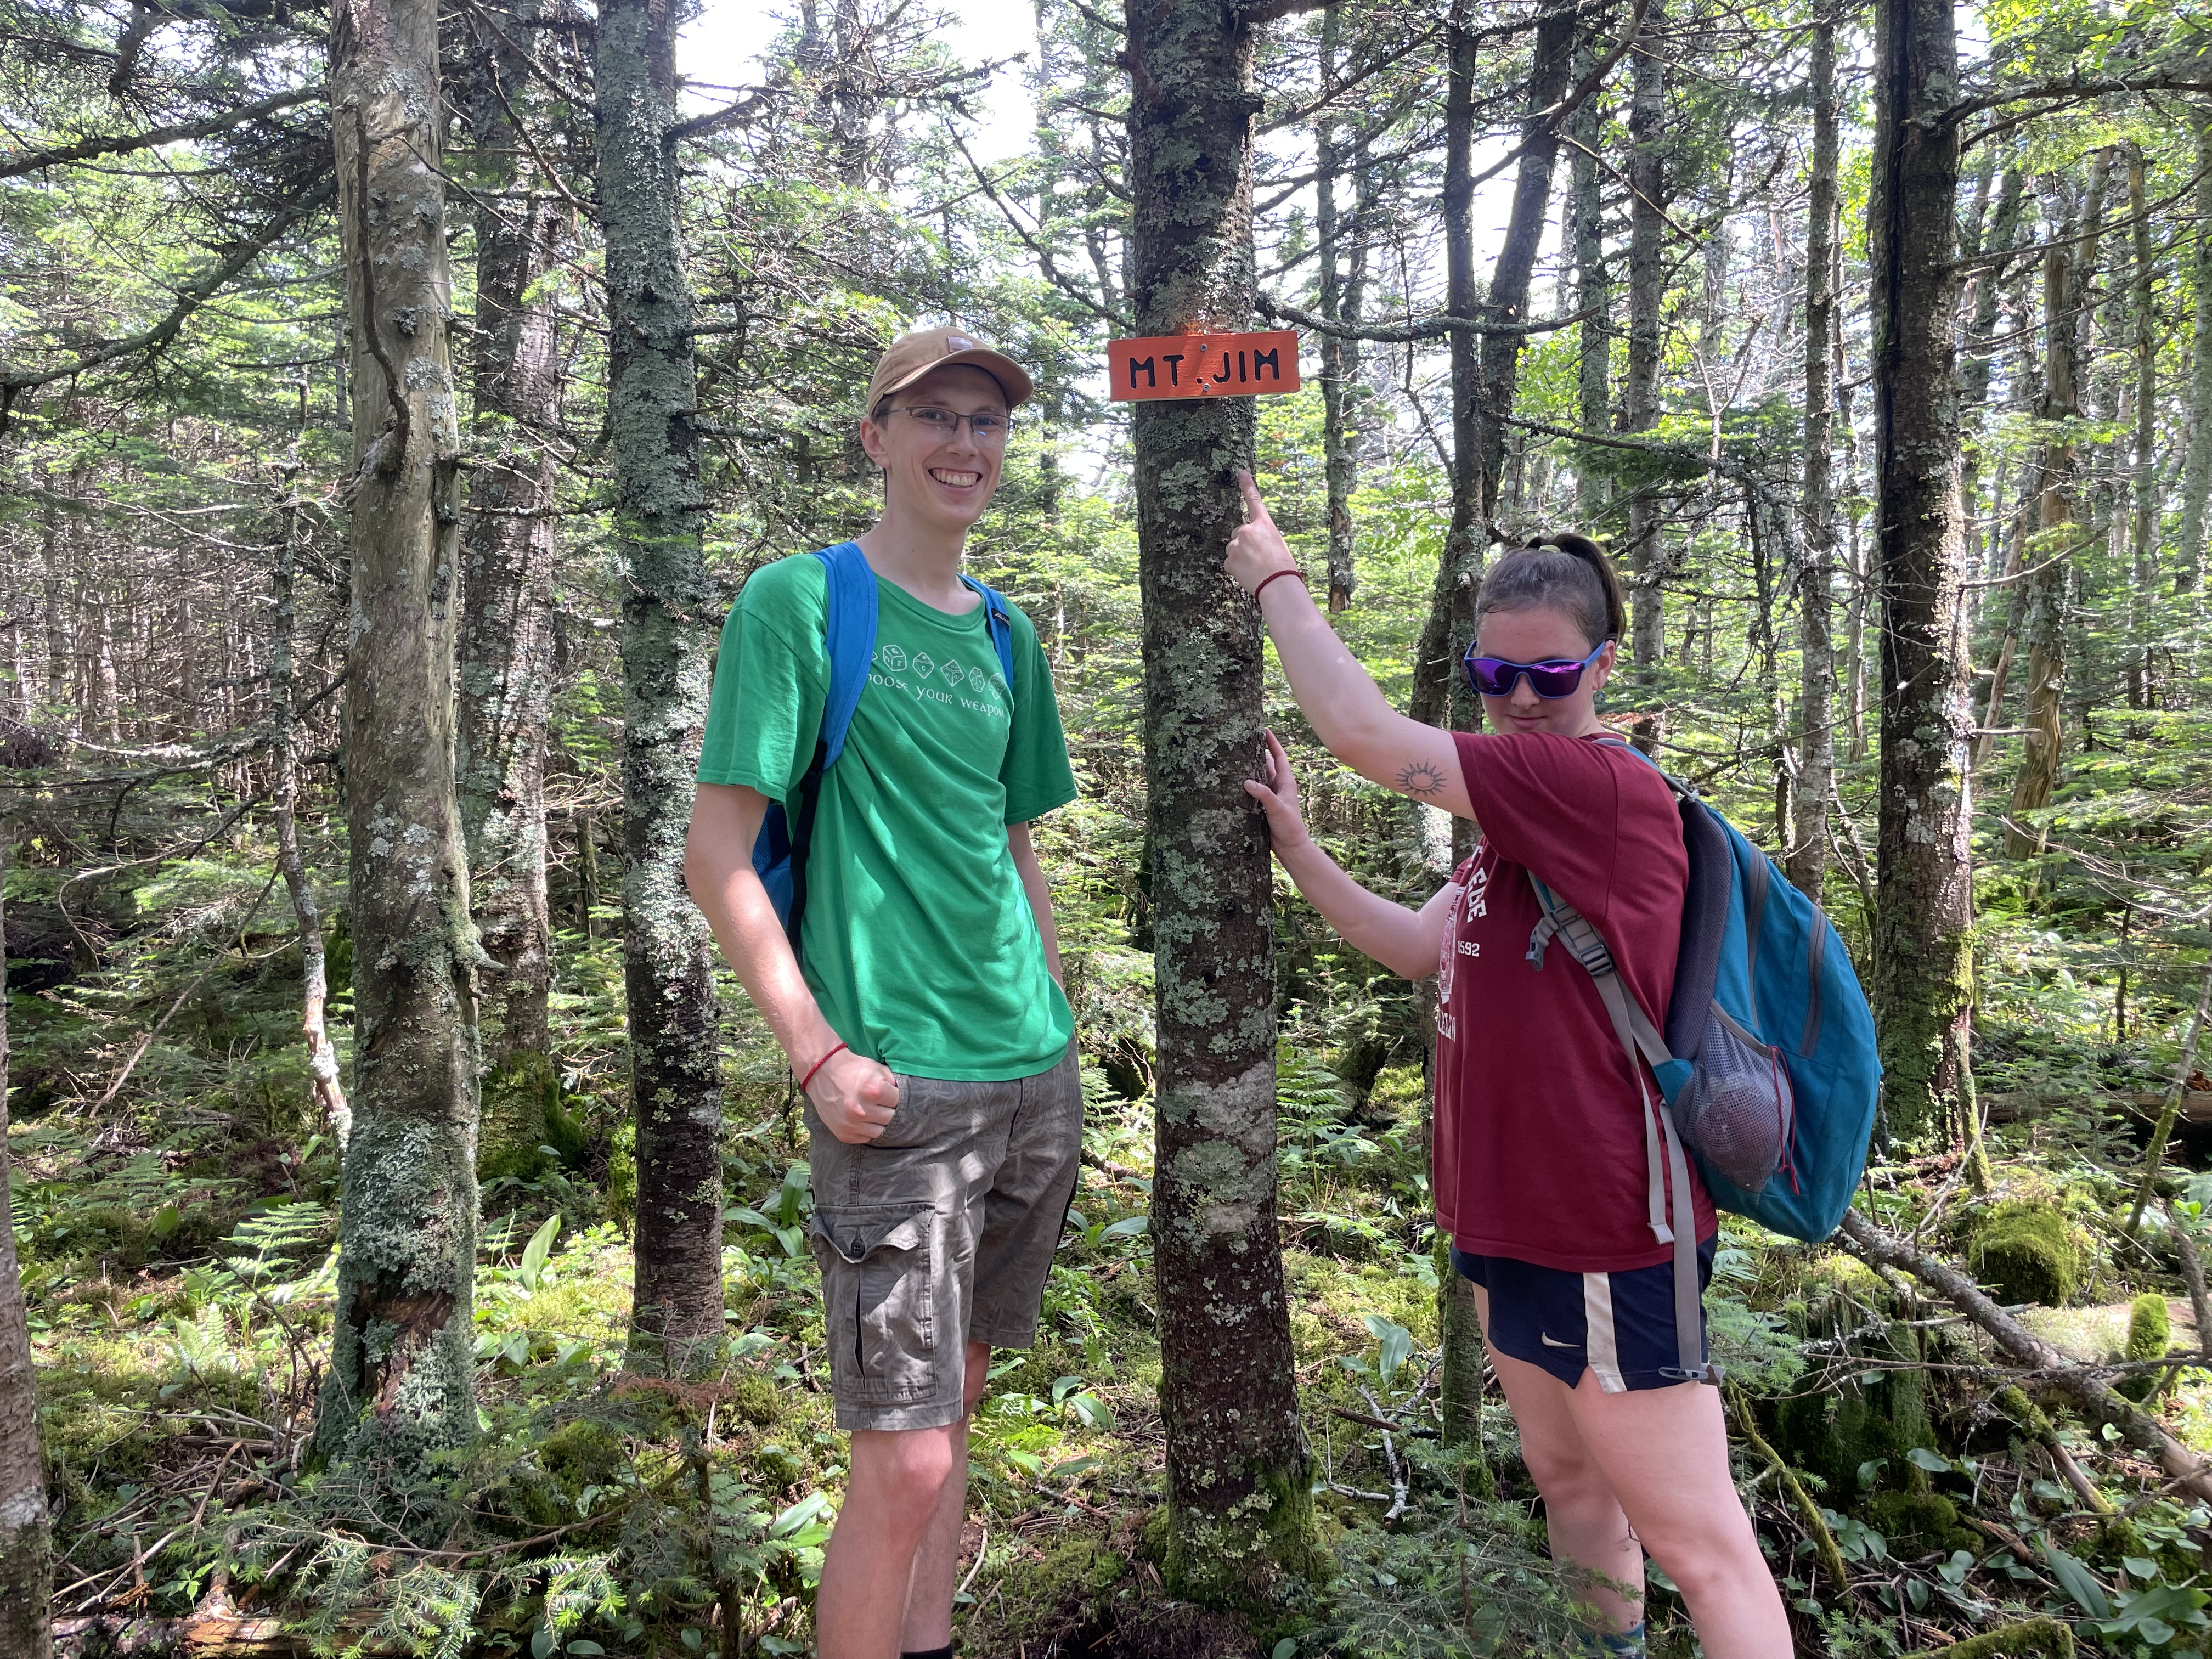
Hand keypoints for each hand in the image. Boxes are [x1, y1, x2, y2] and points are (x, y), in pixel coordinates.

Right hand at [805, 1048, 901, 1144]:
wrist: (821, 1072)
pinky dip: (866, 1130)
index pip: (899, 1102)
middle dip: (889, 1110)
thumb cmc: (852, 1068)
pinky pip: (865, 1138)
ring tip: (872, 1112)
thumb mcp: (876, 1068)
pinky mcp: (843, 1134)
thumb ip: (893, 1082)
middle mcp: (862, 1110)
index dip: (895, 1097)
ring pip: (880, 1132)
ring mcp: (851, 1124)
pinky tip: (862, 1119)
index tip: (890, 1095)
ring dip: (878, 1122)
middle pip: (891, 1118)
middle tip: (882, 1103)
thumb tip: (905, 1094)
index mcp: (874, 1091)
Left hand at [1226, 471, 1299, 596]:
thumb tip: (1253, 546)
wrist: (1278, 584)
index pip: (1254, 501)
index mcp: (1263, 524)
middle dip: (1244, 543)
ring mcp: (1236, 545)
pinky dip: (1237, 569)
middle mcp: (1247, 530)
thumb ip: (1263, 538)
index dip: (1247, 485)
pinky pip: (1230, 563)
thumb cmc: (1284, 567)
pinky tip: (1248, 575)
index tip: (1241, 472)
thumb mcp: (1278, 545)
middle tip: (1258, 558)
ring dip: (1241, 557)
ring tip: (1255, 568)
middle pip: (1239, 533)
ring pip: (1234, 549)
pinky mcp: (1229, 560)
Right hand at [1243, 729, 1313, 854]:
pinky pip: (1254, 790)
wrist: (1290, 846)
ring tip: (1237, 756)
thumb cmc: (1289, 826)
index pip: (1279, 756)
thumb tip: (1247, 781)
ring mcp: (1271, 795)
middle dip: (1259, 751)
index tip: (1264, 729)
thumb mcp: (1277, 808)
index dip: (1272, 742)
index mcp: (1285, 782)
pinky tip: (1236, 781)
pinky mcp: (1264, 805)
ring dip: (1251, 767)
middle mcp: (1278, 786)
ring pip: (1260, 776)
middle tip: (1246, 739)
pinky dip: (1247, 783)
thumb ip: (1263, 794)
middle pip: (1268, 763)